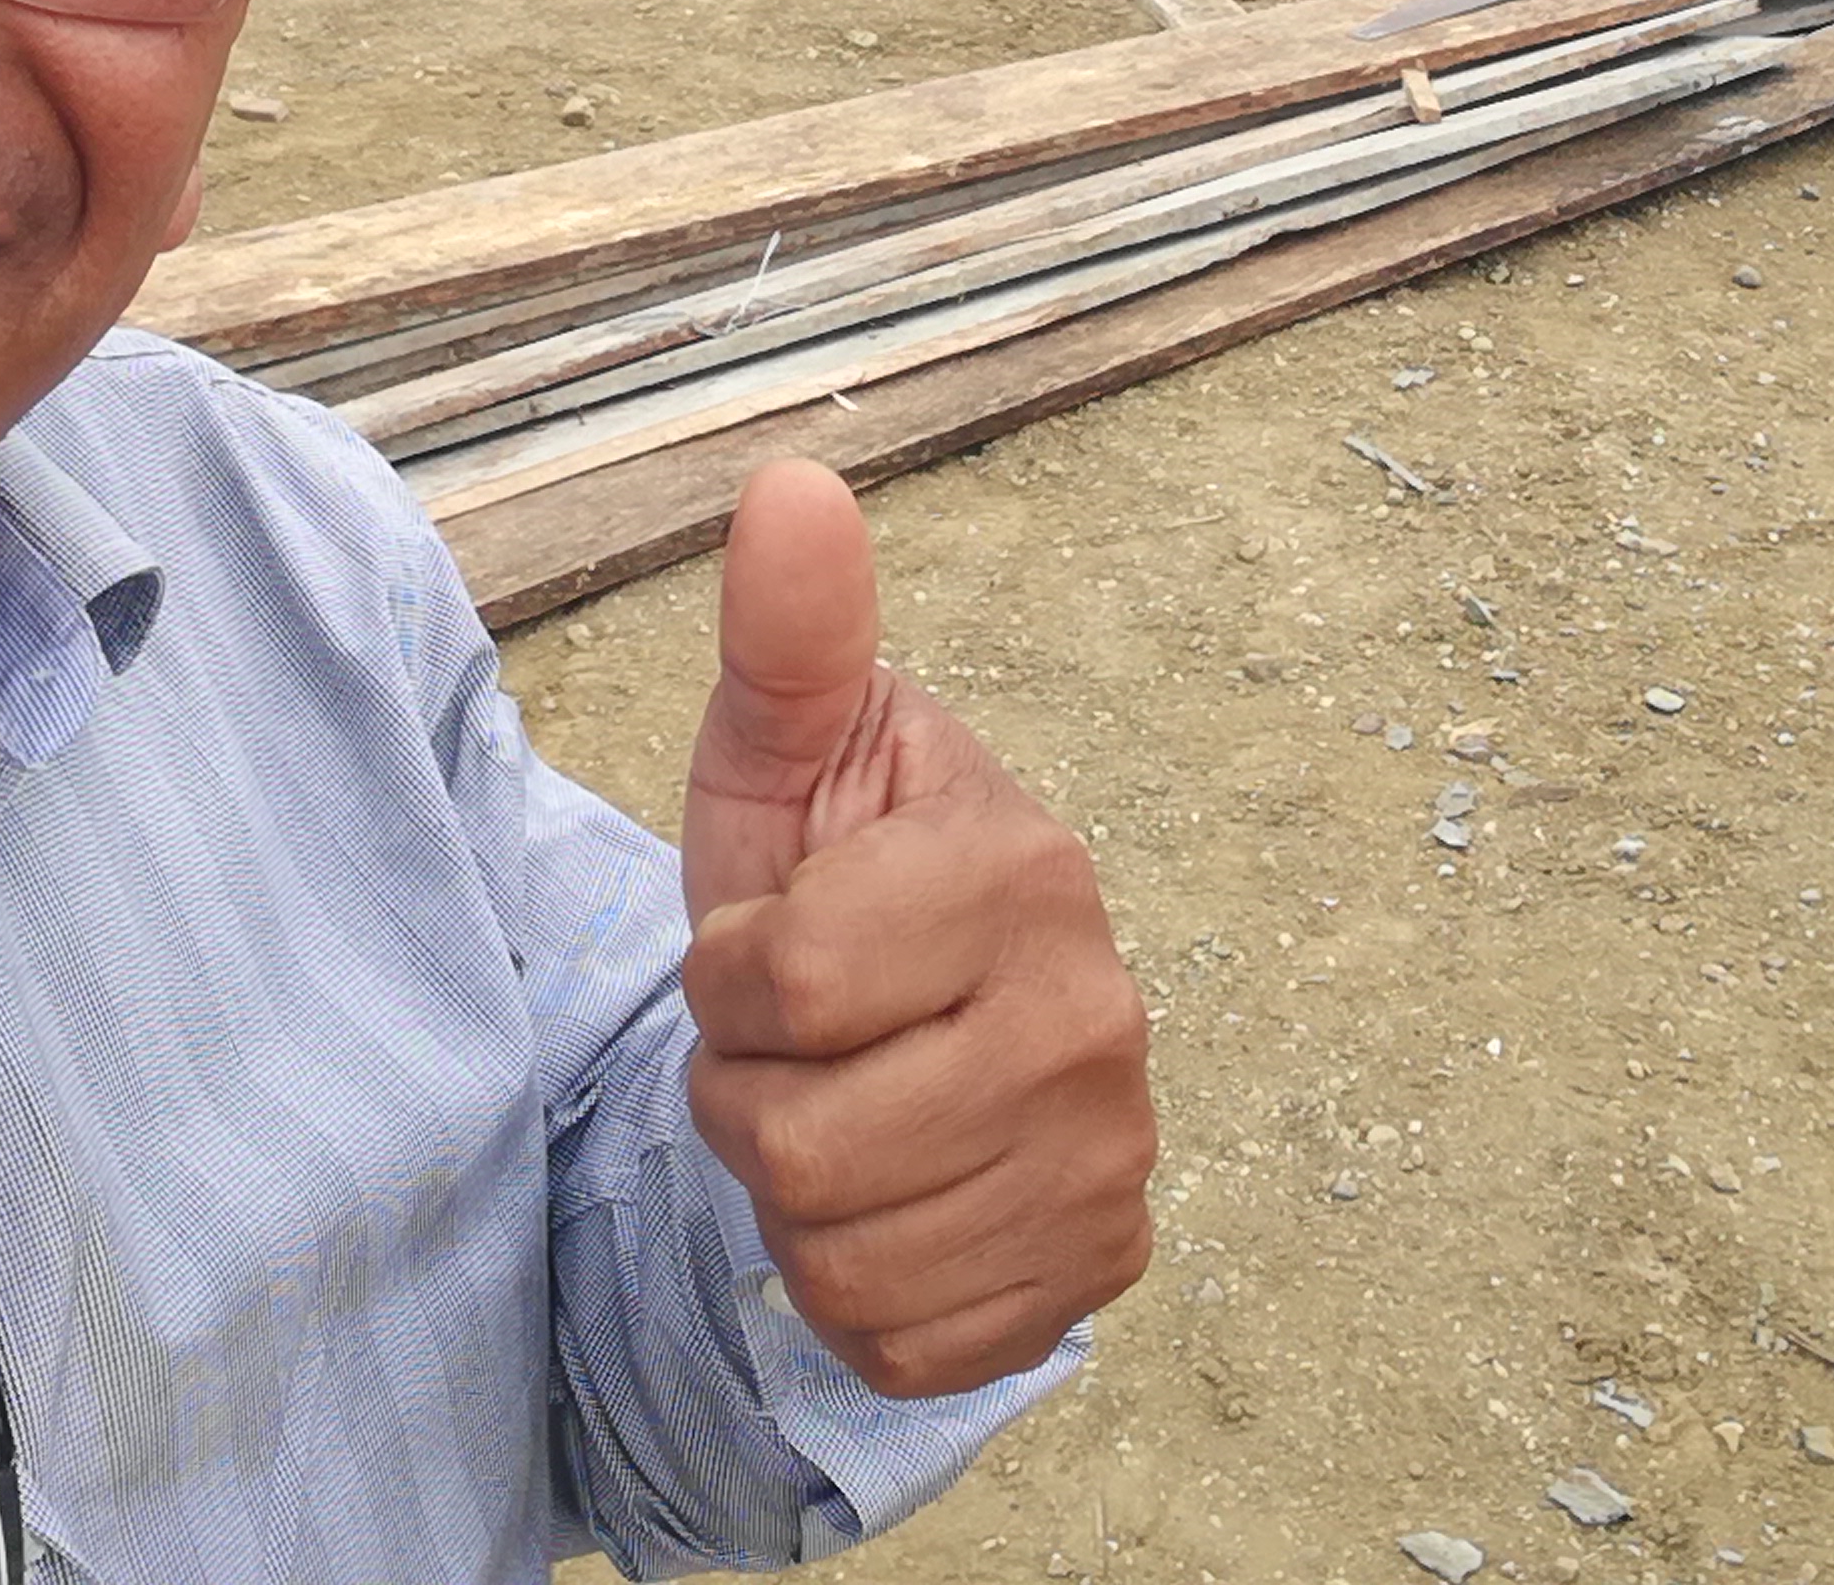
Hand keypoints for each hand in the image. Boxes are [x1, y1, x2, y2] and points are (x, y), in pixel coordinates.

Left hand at [680, 463, 1154, 1398]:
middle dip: (748, 1103)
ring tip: (839, 1111)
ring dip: (793, 1203)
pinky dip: (856, 1294)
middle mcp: (1096, 1018)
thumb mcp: (786, 752)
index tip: (764, 952)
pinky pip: (903, 1346)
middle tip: (795, 1048)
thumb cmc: (833, 872)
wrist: (920, 1020)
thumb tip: (789, 487)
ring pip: (842, 1262)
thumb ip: (788, 637)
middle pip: (801, 1148)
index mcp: (1022, 870)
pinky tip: (887, 1197)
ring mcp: (1108, 1159)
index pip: (777, 990)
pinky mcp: (1093, 1273)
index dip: (725, 983)